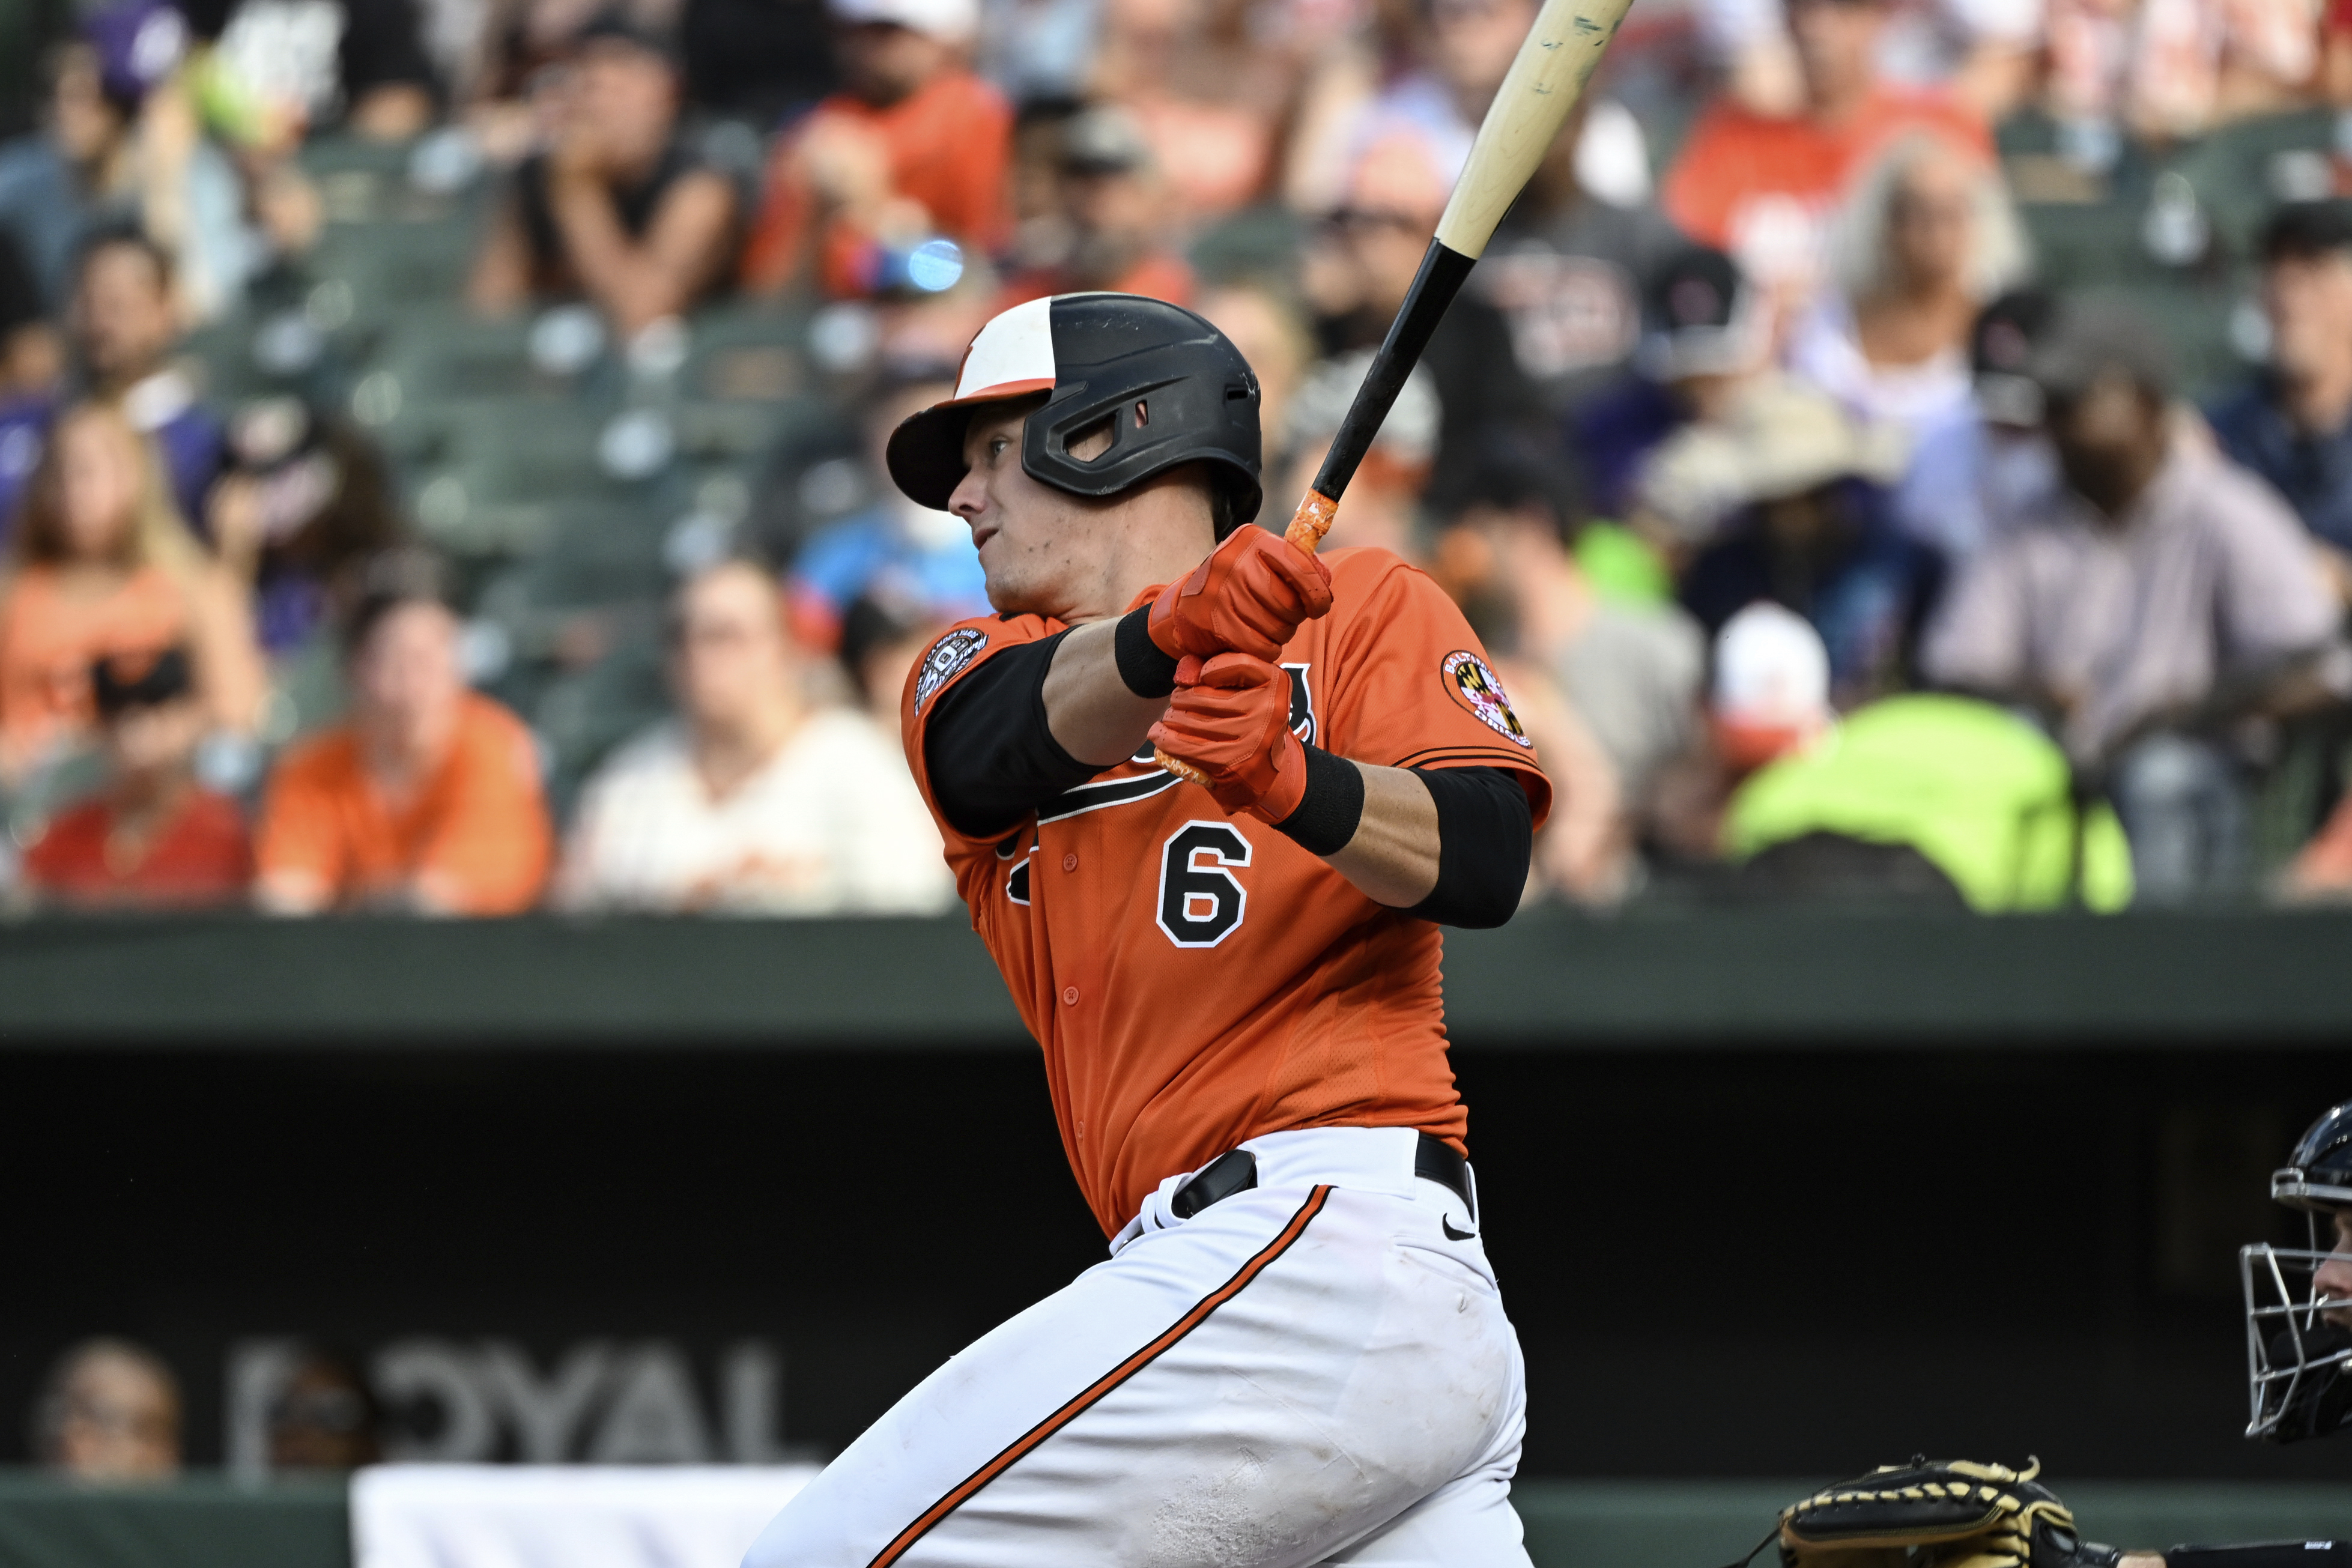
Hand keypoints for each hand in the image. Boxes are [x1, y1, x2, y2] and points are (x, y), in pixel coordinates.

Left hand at [1147, 652, 1308, 821]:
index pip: (1239, 664)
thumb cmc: (1249, 722)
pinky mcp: (1233, 762)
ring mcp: (1253, 738)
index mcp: (1276, 683)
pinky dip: (1166, 739)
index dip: (1211, 668)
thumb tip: (1183, 674)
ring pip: (1192, 721)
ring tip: (1169, 718)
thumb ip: (1219, 670)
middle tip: (1176, 702)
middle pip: (1204, 696)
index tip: (1201, 677)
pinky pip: (1187, 746)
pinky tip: (1157, 734)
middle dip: (1180, 698)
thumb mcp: (1246, 690)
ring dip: (1171, 719)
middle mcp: (1269, 709)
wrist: (1265, 771)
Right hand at [1148, 527, 1333, 662]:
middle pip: (1288, 604)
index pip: (1301, 568)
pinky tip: (1260, 641)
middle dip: (1295, 617)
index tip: (1318, 607)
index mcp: (1253, 539)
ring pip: (1275, 628)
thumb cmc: (1242, 581)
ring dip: (1281, 635)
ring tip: (1269, 627)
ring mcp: (1219, 591)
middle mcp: (1233, 561)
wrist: (1190, 600)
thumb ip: (1301, 565)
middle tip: (1286, 617)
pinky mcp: (1211, 621)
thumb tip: (1324, 583)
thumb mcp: (1266, 560)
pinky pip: (1258, 646)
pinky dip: (1266, 649)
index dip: (1317, 594)